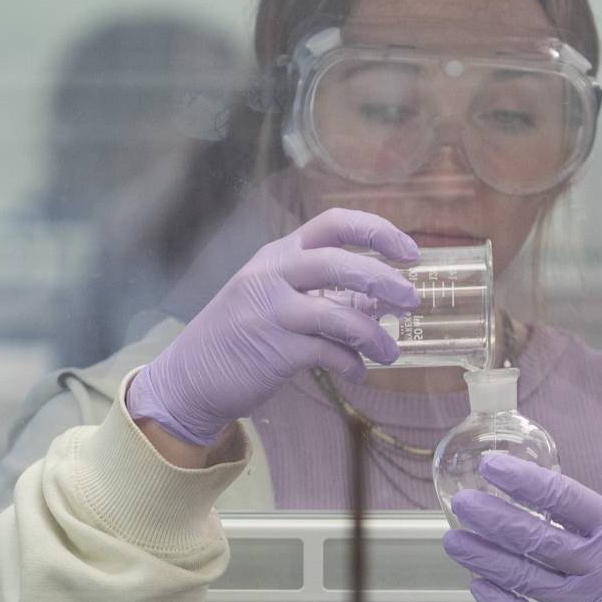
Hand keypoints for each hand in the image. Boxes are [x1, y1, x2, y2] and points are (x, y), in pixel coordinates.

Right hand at [128, 209, 420, 448]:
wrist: (189, 377)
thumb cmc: (241, 335)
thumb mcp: (276, 298)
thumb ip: (323, 292)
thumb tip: (380, 297)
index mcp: (278, 255)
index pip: (333, 224)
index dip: (377, 231)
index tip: (410, 251)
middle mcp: (273, 275)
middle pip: (339, 261)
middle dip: (384, 279)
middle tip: (412, 300)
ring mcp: (271, 312)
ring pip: (340, 313)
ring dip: (375, 335)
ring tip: (391, 353)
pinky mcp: (274, 351)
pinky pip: (329, 353)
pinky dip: (352, 365)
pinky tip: (358, 374)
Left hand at [442, 453, 601, 601]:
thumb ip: (585, 520)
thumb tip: (526, 496)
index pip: (563, 497)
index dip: (522, 481)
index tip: (491, 468)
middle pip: (534, 538)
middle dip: (491, 519)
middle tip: (462, 505)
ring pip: (523, 577)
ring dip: (483, 558)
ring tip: (456, 541)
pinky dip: (498, 600)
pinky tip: (478, 584)